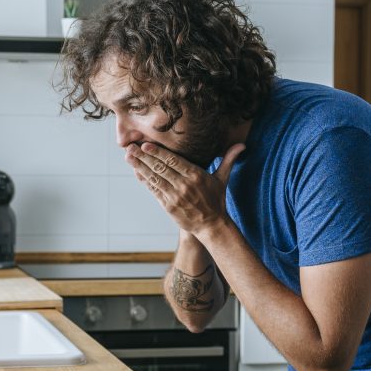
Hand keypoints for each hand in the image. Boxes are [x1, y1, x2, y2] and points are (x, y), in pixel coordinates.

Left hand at [126, 141, 245, 239]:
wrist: (212, 225)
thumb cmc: (216, 200)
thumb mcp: (223, 179)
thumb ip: (228, 160)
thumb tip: (241, 145)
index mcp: (196, 175)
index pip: (173, 160)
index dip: (158, 152)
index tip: (145, 145)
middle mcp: (184, 185)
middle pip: (160, 168)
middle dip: (143, 157)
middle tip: (130, 147)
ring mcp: (175, 196)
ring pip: (154, 178)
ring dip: (139, 167)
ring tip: (128, 157)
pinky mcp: (169, 206)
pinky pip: (154, 191)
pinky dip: (144, 181)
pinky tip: (136, 172)